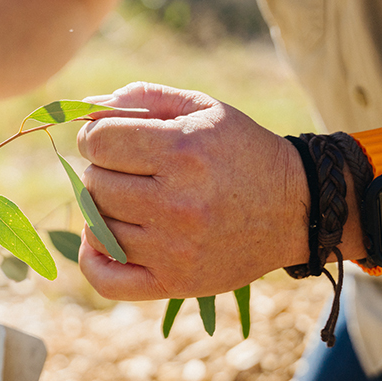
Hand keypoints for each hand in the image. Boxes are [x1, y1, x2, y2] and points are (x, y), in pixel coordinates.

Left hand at [75, 82, 308, 300]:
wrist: (295, 209)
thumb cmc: (241, 151)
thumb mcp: (203, 109)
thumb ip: (143, 97)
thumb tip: (86, 107)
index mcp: (182, 151)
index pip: (97, 142)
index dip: (95, 136)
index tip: (111, 140)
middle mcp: (177, 203)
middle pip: (94, 184)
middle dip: (103, 171)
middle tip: (129, 171)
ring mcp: (174, 248)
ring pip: (97, 227)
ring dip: (102, 211)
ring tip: (129, 201)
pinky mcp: (176, 283)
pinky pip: (106, 279)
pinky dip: (94, 259)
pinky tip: (103, 240)